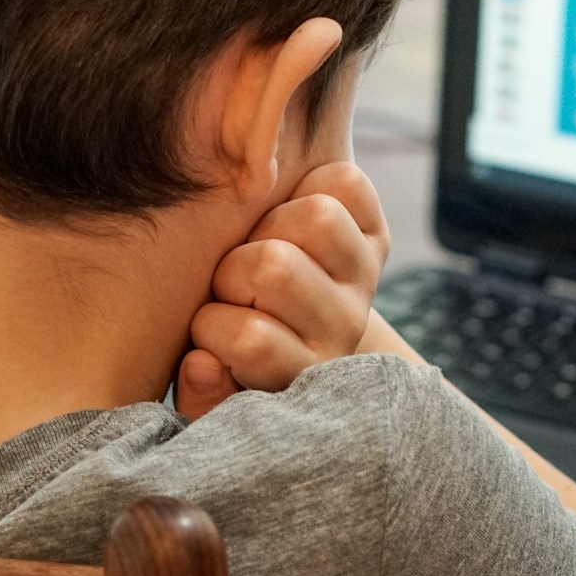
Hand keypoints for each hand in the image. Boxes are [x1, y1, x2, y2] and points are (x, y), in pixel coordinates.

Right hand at [175, 161, 389, 417]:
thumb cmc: (232, 357)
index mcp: (301, 372)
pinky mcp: (376, 236)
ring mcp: (363, 279)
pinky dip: (312, 184)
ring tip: (257, 246)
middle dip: (233, 269)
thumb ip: (200, 392)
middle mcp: (343, 328)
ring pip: (317, 217)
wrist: (292, 330)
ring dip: (270, 223)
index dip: (212, 327)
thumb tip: (201, 363)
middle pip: (276, 267)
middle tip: (230, 284)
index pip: (252, 341)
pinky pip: (346, 183)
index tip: (207, 331)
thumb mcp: (214, 388)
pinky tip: (288, 214)